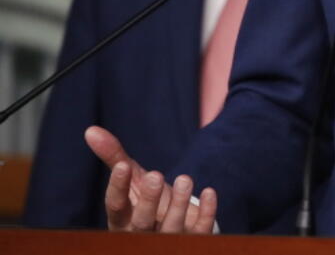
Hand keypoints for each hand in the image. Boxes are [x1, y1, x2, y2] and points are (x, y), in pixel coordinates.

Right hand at [84, 126, 217, 232]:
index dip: (118, 188)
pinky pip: (200, 231)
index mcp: (123, 219)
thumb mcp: (132, 179)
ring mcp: (168, 239)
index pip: (116, 207)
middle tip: (156, 175)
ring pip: (171, 229)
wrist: (176, 222)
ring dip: (178, 205)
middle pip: (142, 222)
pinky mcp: (193, 239)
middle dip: (149, 200)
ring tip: (184, 179)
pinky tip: (209, 191)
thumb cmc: (147, 199)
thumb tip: (91, 130)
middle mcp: (142, 233)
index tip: (123, 166)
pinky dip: (206, 213)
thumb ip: (114, 157)